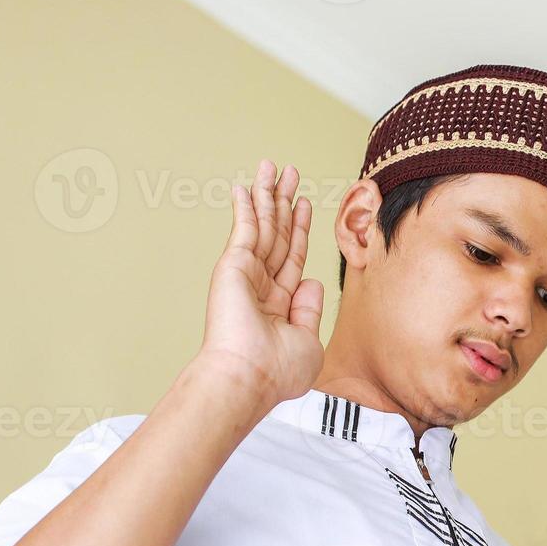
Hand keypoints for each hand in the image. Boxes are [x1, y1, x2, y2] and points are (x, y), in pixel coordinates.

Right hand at [197, 159, 324, 408]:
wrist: (251, 377)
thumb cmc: (278, 371)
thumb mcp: (308, 340)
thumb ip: (310, 309)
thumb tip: (312, 281)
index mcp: (279, 303)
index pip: (292, 256)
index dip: (299, 229)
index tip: (304, 204)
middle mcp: (261, 284)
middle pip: (278, 233)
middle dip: (283, 202)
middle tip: (289, 173)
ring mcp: (246, 274)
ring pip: (263, 225)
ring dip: (268, 195)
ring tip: (274, 167)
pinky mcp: (234, 266)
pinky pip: (245, 229)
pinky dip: (246, 207)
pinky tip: (248, 187)